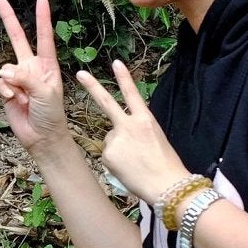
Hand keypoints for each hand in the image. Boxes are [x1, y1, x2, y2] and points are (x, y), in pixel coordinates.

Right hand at [0, 0, 71, 153]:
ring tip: (23, 97)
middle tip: (0, 0)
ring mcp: (18, 79)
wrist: (41, 137)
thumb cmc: (52, 114)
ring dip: (13, 82)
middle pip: (18, 39)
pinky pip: (0, 83)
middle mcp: (31, 68)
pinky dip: (6, 92)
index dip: (42, 19)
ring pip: (6, 68)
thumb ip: (26, 77)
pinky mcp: (6, 90)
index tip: (42, 0)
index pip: (44, 37)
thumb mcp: (46, 92)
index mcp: (47, 65)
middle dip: (9, 20)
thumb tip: (5, 71)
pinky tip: (15, 101)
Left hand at [72, 59, 190, 204]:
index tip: (115, 63)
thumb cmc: (166, 165)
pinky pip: (108, 155)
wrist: (166, 185)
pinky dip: (115, 162)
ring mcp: (116, 139)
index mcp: (146, 119)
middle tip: (80, 73)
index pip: (133, 94)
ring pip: (110, 140)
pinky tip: (128, 169)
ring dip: (118, 150)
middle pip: (107, 102)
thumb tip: (119, 134)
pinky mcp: (108, 154)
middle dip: (92, 86)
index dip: (124, 78)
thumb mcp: (156, 139)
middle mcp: (129, 125)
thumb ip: (136, 131)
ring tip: (136, 163)